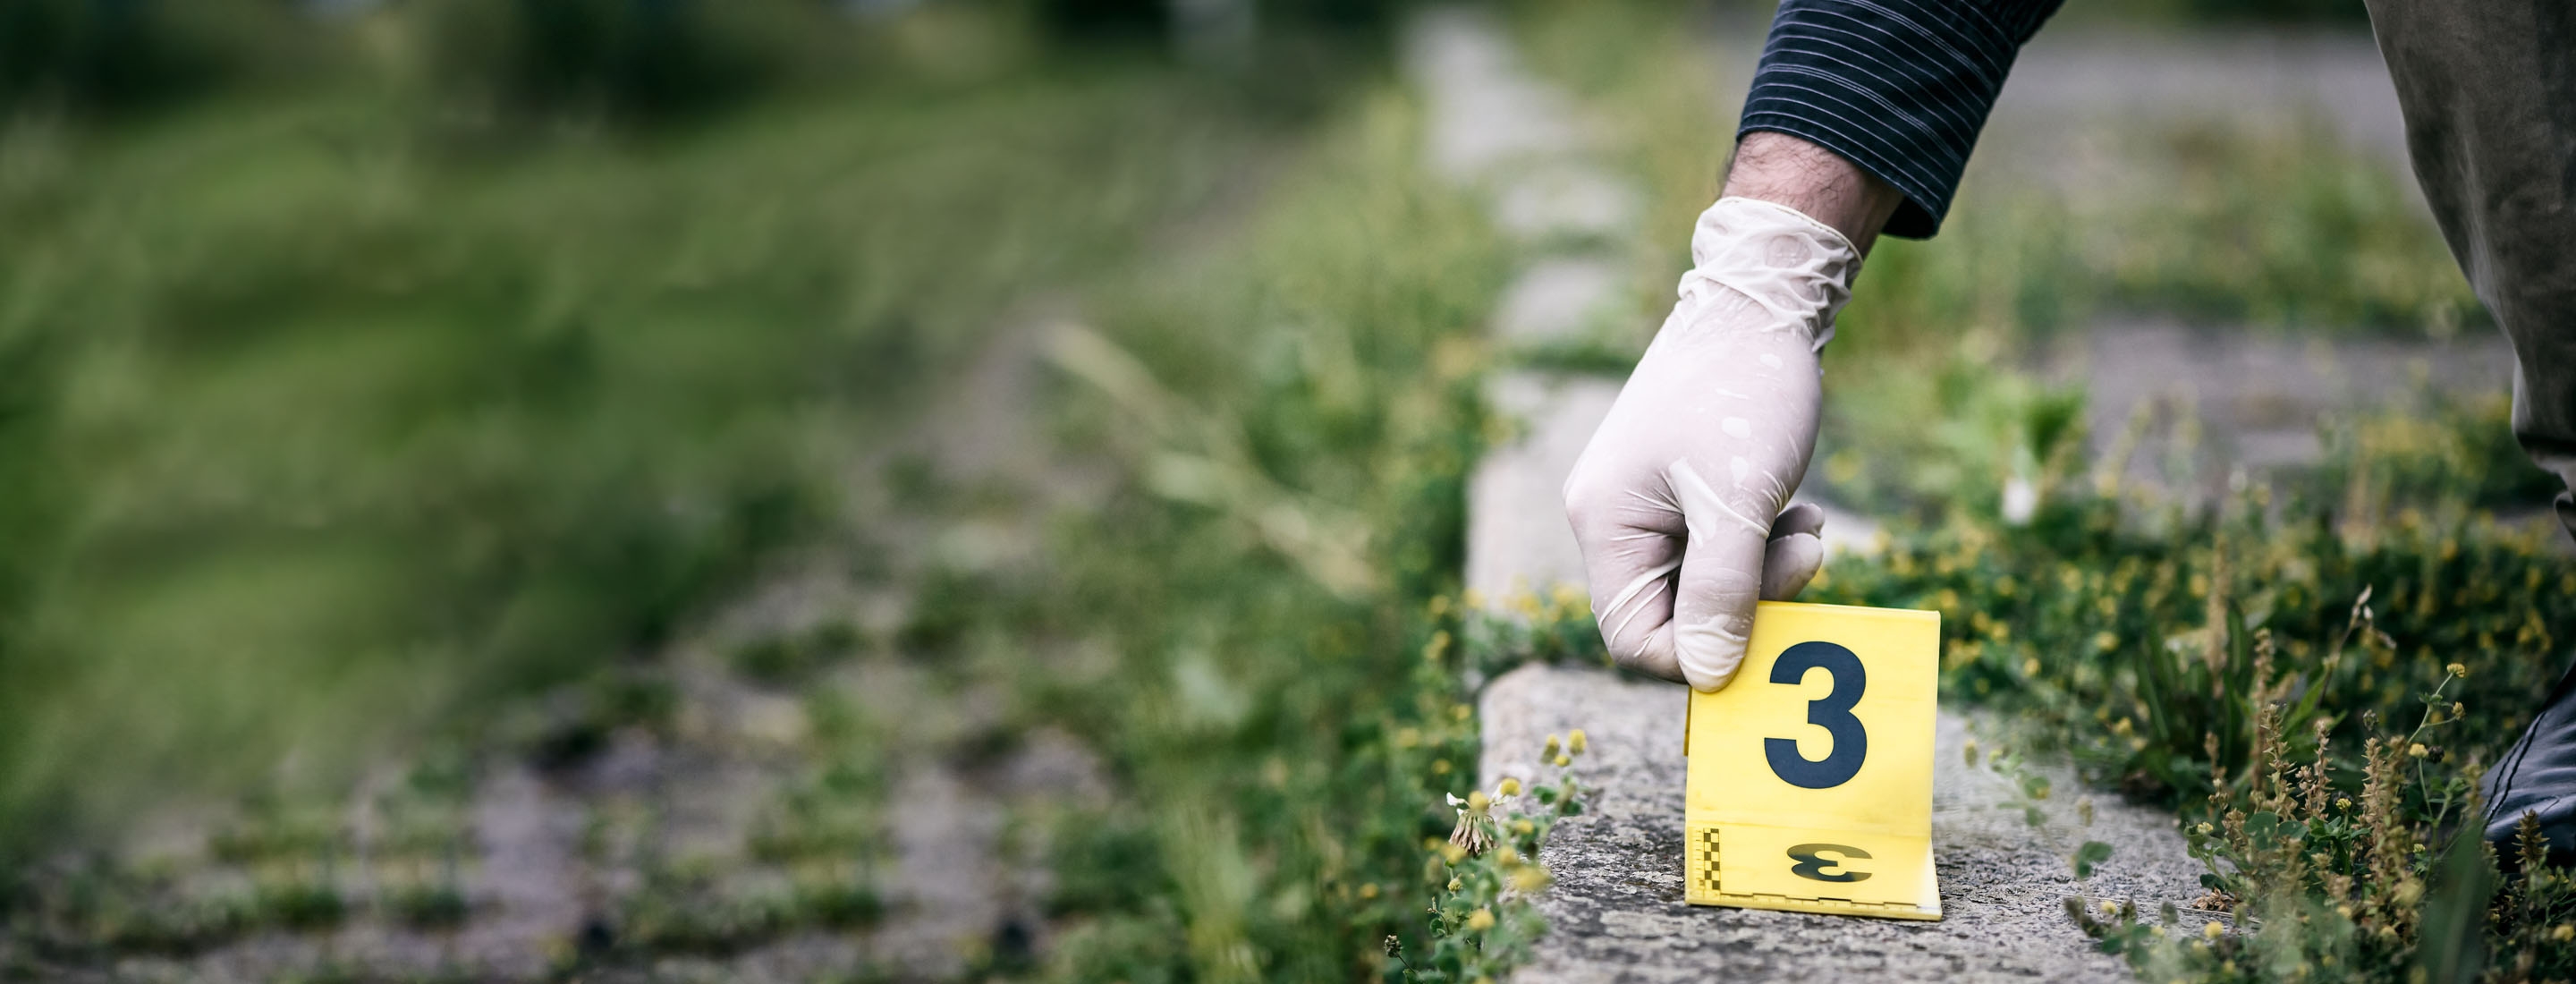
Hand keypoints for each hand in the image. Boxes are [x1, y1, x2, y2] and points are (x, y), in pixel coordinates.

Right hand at [1562, 196, 1861, 690]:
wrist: (1763, 300)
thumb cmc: (1745, 392)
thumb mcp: (1741, 501)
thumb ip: (1724, 592)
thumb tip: (1710, 678)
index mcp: (1604, 523)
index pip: (1634, 637)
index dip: (1701, 652)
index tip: (1771, 626)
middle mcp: (1610, 519)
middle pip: (1672, 613)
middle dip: (1747, 600)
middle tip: (1807, 554)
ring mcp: (1643, 504)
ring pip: (1703, 584)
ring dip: (1765, 571)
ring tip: (1810, 524)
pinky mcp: (1678, 491)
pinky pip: (1716, 550)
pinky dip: (1762, 544)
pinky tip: (1799, 509)